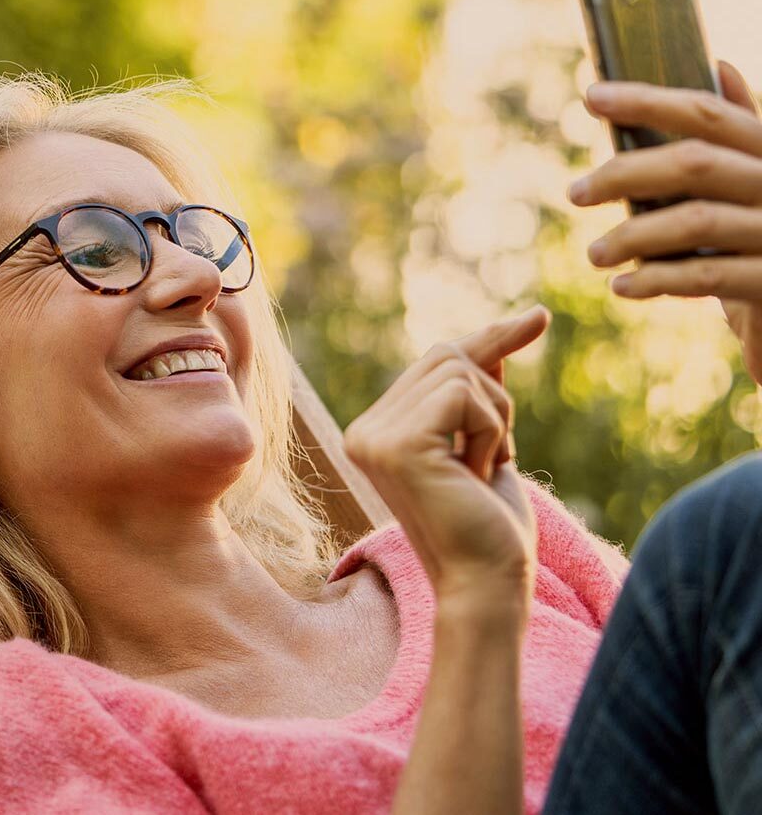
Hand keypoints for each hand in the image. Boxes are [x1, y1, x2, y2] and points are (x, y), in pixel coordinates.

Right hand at [343, 307, 549, 613]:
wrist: (487, 584)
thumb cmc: (491, 526)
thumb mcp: (488, 443)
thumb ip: (481, 392)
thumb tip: (510, 328)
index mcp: (375, 431)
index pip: (436, 361)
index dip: (489, 342)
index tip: (539, 318)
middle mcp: (363, 430)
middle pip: (446, 355)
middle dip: (493, 398)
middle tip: (496, 457)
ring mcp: (374, 437)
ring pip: (458, 370)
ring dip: (495, 417)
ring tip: (484, 470)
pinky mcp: (397, 444)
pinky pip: (464, 395)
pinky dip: (492, 430)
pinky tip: (479, 474)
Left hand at [570, 60, 761, 383]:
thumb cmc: (761, 244)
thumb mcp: (752, 187)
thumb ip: (736, 139)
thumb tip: (720, 66)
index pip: (709, 114)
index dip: (650, 101)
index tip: (591, 97)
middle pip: (695, 163)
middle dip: (625, 173)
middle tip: (574, 193)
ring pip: (696, 220)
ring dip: (632, 235)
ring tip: (594, 253)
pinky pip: (707, 276)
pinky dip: (656, 279)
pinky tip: (621, 286)